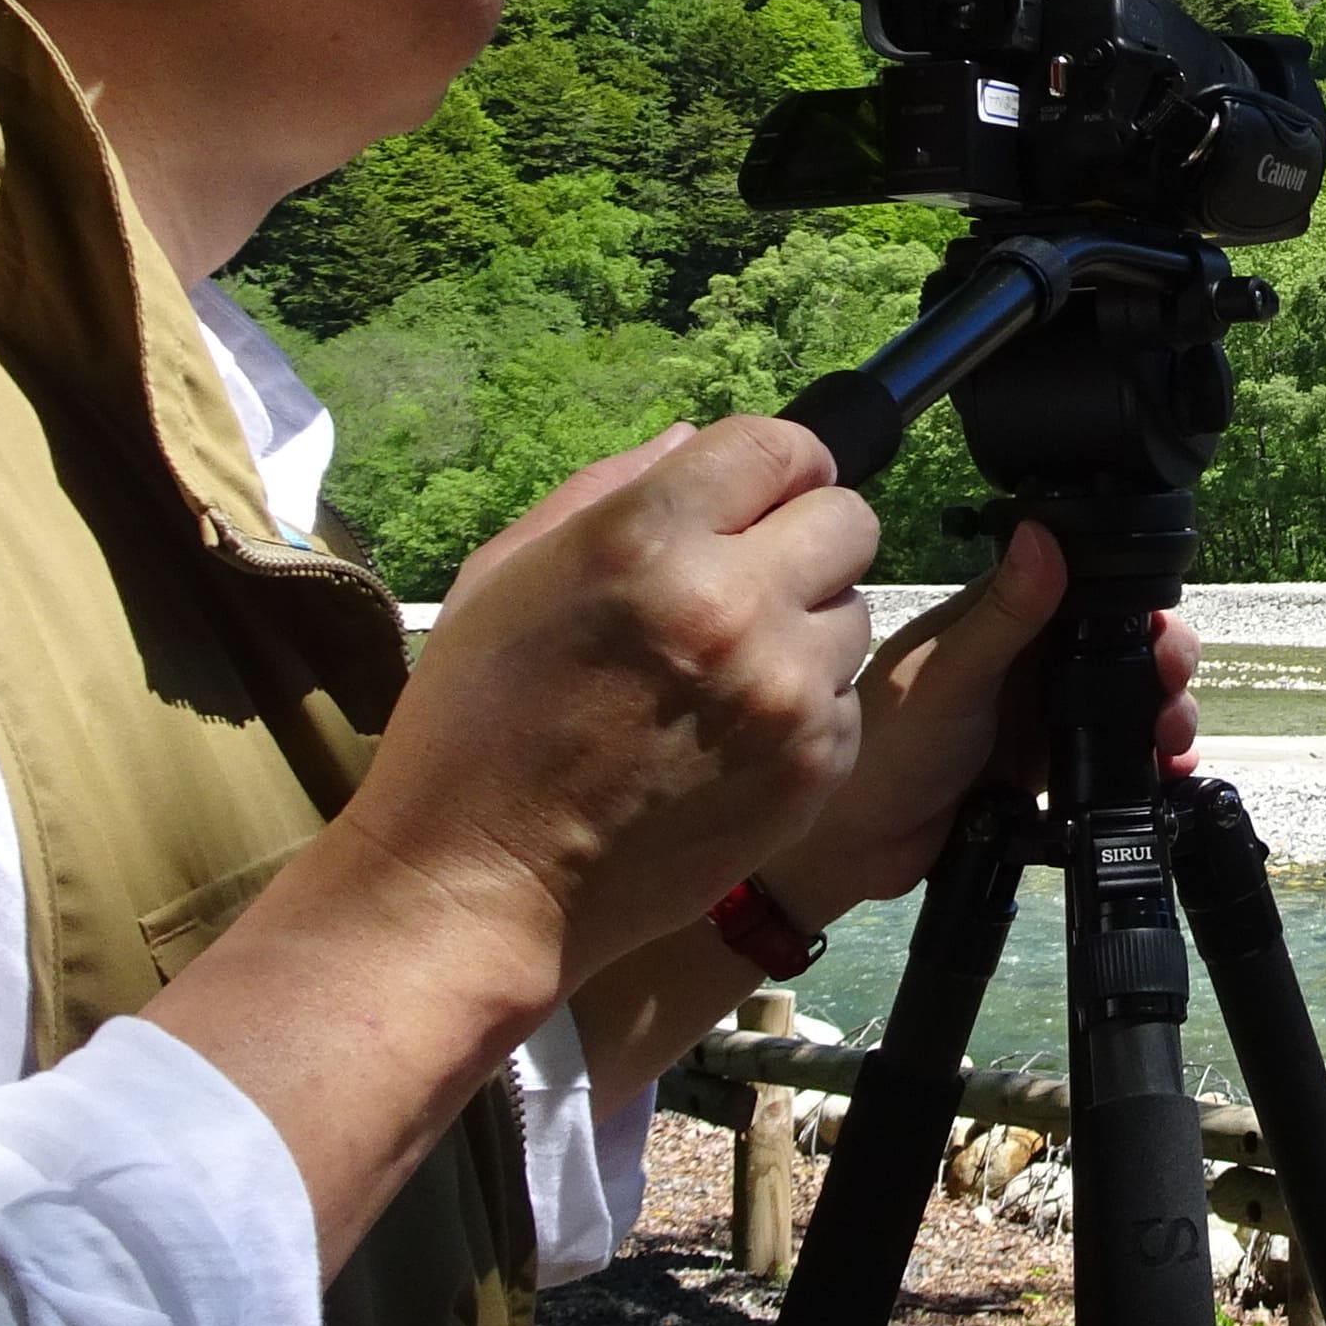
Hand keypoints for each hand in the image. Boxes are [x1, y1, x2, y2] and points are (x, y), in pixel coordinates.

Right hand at [328, 416, 881, 1014]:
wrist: (479, 885)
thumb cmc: (472, 725)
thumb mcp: (507, 574)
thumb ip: (609, 489)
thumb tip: (689, 441)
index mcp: (646, 540)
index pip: (783, 444)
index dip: (777, 465)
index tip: (759, 495)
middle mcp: (731, 604)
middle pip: (850, 520)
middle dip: (804, 537)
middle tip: (749, 580)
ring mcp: (783, 692)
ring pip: (854, 612)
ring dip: (805, 627)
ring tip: (726, 672)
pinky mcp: (813, 768)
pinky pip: (847, 701)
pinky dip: (806, 710)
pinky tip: (731, 740)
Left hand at [799, 523, 1205, 914]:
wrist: (861, 850)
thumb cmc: (892, 748)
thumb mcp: (951, 675)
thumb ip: (1002, 613)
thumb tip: (1044, 531)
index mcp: (998, 620)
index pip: (1082, 588)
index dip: (1132, 599)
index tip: (1162, 623)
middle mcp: (1026, 661)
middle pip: (1116, 645)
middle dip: (1159, 660)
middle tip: (1174, 684)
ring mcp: (1039, 716)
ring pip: (1122, 700)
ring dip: (1161, 711)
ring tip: (1174, 739)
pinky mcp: (1048, 768)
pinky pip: (1112, 756)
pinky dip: (1147, 762)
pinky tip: (1169, 774)